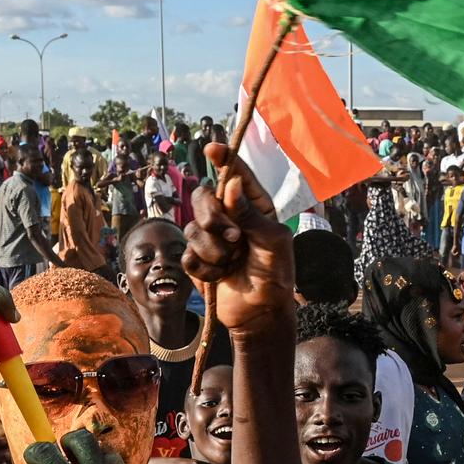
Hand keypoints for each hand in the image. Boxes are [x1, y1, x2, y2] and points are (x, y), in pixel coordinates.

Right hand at [183, 143, 294, 336]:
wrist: (260, 314)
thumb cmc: (275, 276)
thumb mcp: (273, 242)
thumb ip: (251, 214)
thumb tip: (232, 185)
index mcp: (253, 207)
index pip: (236, 175)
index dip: (224, 159)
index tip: (212, 149)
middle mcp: (230, 217)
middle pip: (203, 197)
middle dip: (214, 218)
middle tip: (235, 239)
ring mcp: (211, 238)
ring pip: (193, 227)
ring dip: (214, 250)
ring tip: (232, 263)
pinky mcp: (198, 259)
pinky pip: (188, 254)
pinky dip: (205, 268)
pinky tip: (220, 276)